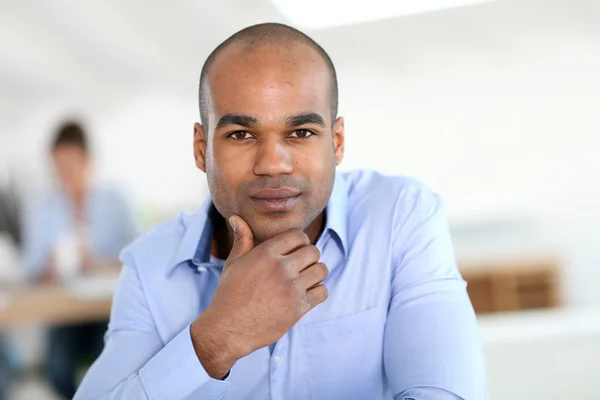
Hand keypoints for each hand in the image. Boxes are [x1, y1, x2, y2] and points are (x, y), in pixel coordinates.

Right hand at [191, 215, 328, 378]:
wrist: (228, 329)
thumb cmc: (229, 294)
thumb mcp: (234, 263)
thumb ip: (242, 239)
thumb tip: (236, 218)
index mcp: (267, 253)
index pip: (299, 235)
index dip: (299, 241)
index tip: (295, 250)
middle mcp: (282, 268)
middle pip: (313, 251)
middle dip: (309, 256)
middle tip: (300, 266)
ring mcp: (292, 289)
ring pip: (321, 270)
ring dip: (315, 273)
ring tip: (305, 278)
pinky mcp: (299, 308)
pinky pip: (322, 292)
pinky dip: (318, 292)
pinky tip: (306, 294)